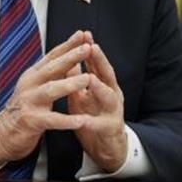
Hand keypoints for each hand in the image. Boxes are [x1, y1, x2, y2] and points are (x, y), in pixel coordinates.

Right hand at [0, 31, 92, 163]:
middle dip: (70, 57)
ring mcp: (29, 102)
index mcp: (33, 74)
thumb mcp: (38, 85)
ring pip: (51, 90)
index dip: (67, 45)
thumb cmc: (28, 106)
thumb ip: (53, 71)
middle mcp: (30, 85)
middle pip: (51, 68)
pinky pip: (51, 120)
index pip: (52, 56)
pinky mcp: (31, 121)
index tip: (82, 34)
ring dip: (70, 84)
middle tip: (87, 48)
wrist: (6, 131)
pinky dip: (66, 120)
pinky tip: (81, 120)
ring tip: (87, 79)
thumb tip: (70, 52)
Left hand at [67, 35, 127, 172]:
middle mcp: (112, 95)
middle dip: (100, 61)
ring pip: (109, 97)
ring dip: (100, 88)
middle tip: (93, 47)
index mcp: (104, 85)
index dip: (91, 49)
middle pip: (107, 75)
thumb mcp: (83, 95)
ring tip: (90, 78)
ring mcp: (113, 112)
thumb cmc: (94, 118)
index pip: (97, 63)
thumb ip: (77, 78)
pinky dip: (91, 122)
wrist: (106, 147)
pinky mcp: (110, 130)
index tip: (84, 34)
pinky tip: (82, 119)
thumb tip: (68, 58)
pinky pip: (100, 125)